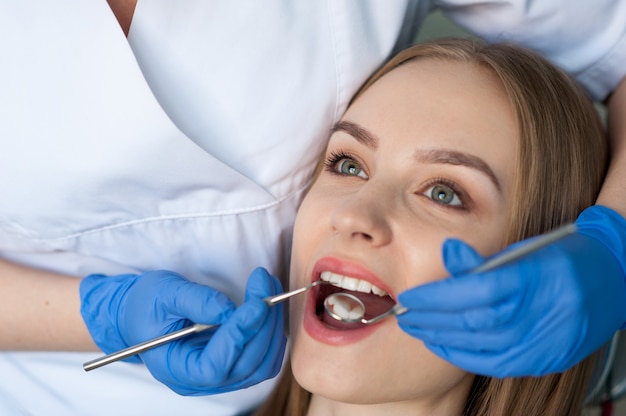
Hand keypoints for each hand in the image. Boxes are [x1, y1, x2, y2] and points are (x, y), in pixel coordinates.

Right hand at [80, 267, 285, 394]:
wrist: (145, 312)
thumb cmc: (147, 304)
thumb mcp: (163, 292)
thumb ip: (195, 301)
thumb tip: (229, 310)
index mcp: (176, 368)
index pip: (215, 366)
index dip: (239, 336)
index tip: (257, 303)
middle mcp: (200, 381)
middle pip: (246, 366)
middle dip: (263, 324)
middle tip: (265, 284)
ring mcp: (221, 376)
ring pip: (262, 363)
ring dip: (272, 326)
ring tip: (268, 286)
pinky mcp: (234, 363)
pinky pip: (265, 356)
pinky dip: (272, 330)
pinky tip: (268, 301)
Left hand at [396, 205, 625, 376]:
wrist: (613, 279)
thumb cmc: (562, 258)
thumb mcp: (522, 249)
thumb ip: (483, 259)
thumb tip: (446, 254)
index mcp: (536, 277)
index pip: (476, 290)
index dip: (437, 296)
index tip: (409, 297)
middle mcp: (543, 311)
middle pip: (475, 321)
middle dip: (432, 320)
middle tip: (404, 315)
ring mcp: (548, 340)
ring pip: (484, 346)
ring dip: (443, 339)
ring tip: (417, 329)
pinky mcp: (548, 359)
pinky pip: (499, 364)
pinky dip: (466, 357)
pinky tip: (444, 347)